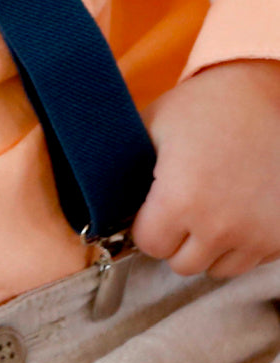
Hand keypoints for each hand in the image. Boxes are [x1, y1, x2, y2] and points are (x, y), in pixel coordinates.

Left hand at [131, 59, 279, 278]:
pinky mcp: (279, 237)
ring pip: (217, 267)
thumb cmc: (203, 106)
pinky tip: (234, 210)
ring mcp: (255, 236)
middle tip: (178, 206)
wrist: (260, 94)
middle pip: (182, 263)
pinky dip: (238, 244)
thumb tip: (100, 191)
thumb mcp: (152, 124)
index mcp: (179, 201)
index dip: (145, 225)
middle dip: (174, 238)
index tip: (150, 207)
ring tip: (206, 208)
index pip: (149, 244)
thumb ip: (123, 163)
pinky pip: (249, 260)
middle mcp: (218, 227)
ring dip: (207, 246)